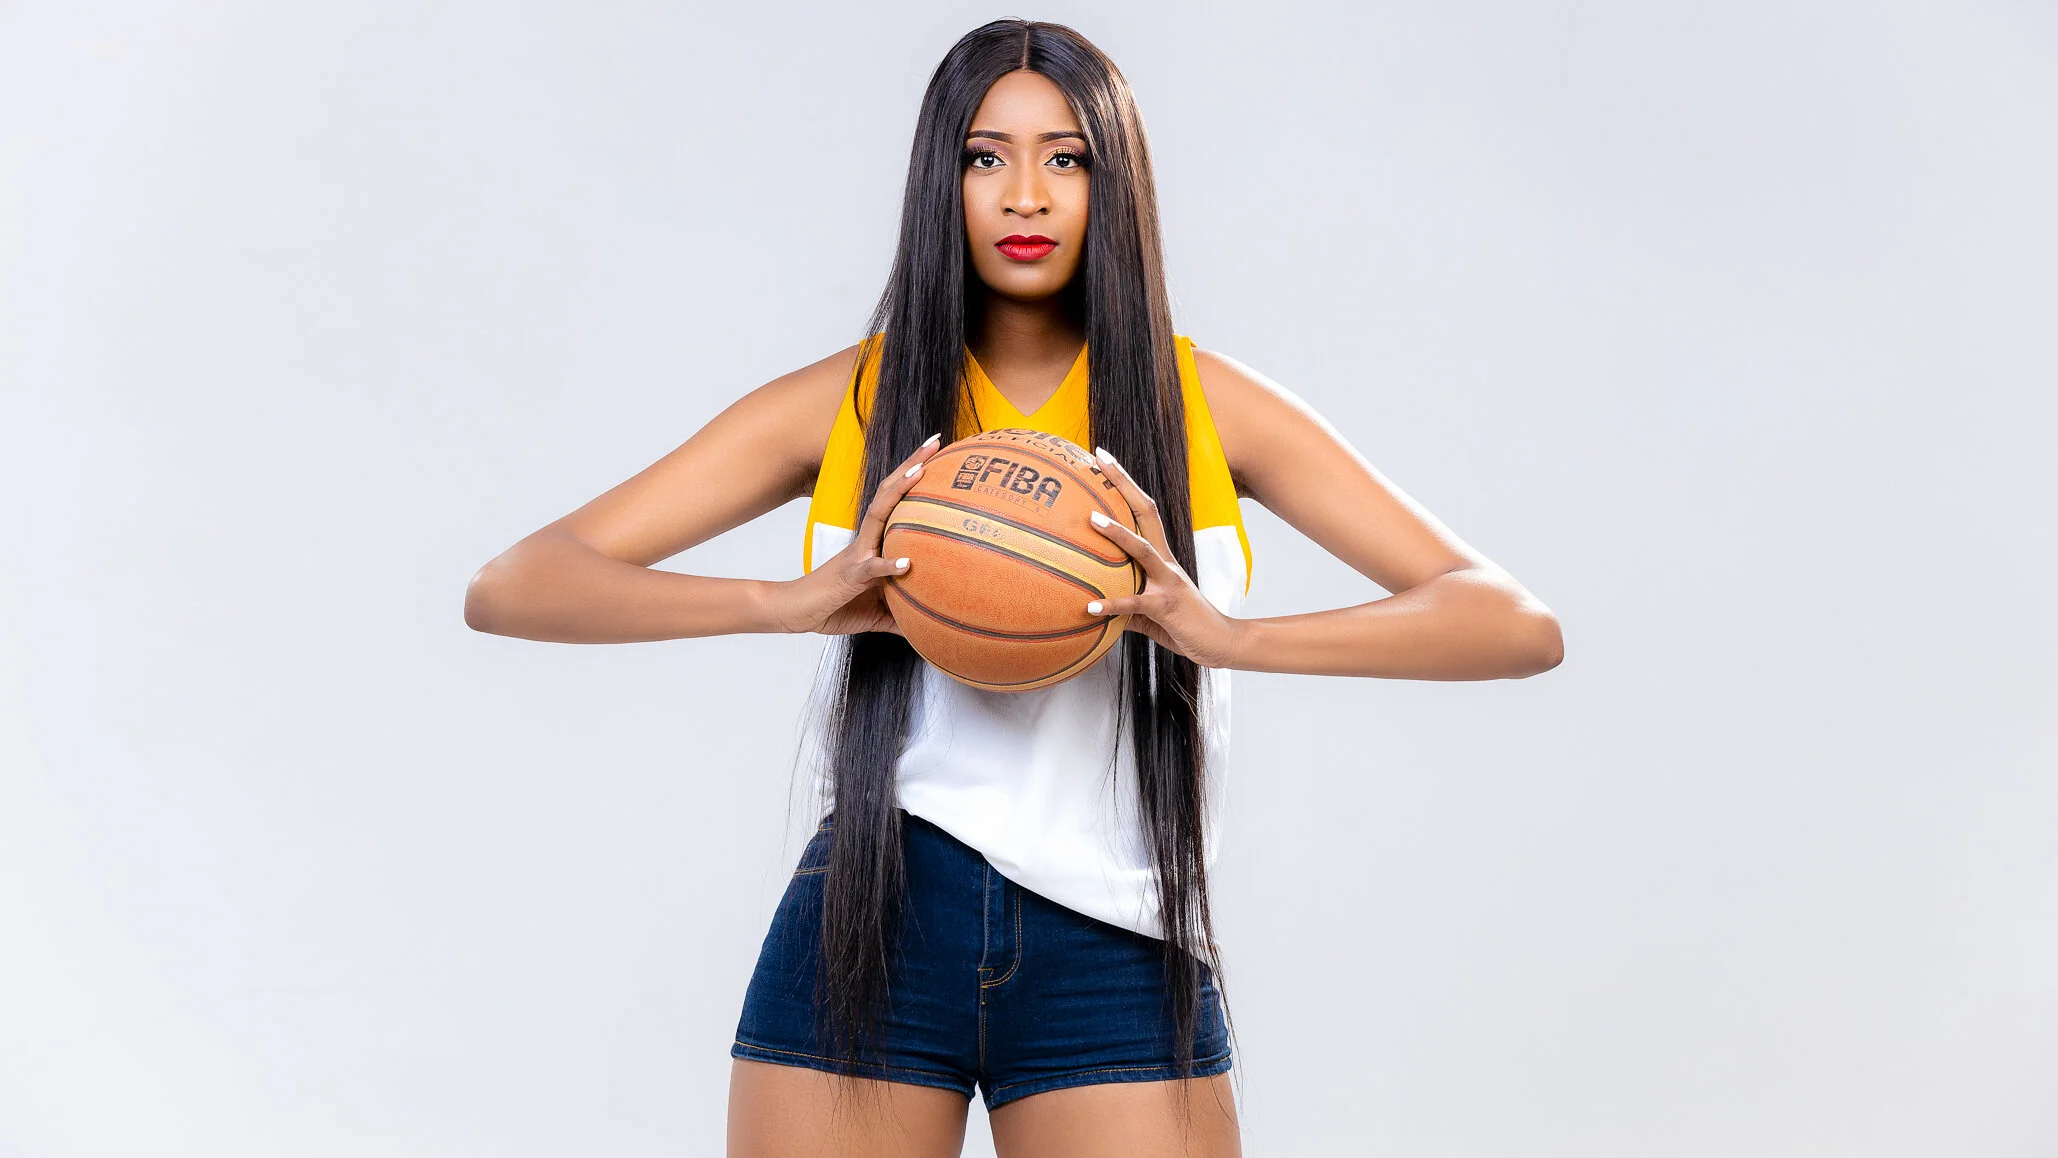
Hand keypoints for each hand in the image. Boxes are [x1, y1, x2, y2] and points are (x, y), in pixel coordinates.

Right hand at [770, 434, 941, 634]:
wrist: (797, 614)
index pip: (897, 500)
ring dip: (899, 491)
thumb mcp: (879, 611)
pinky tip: (907, 562)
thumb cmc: (835, 606)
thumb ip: (903, 612)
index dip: (914, 474)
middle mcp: (867, 539)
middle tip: (936, 440)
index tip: (940, 452)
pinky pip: (871, 567)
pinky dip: (888, 563)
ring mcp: (858, 554)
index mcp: (875, 541)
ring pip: (880, 514)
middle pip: (890, 492)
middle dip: (912, 464)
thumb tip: (929, 626)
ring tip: (921, 470)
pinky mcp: (850, 575)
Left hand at [1084, 447, 1247, 668]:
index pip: (1143, 511)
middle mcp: (1166, 561)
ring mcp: (1168, 581)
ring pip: (1143, 549)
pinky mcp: (1167, 606)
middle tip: (1100, 459)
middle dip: (1123, 483)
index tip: (1104, 459)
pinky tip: (1090, 607)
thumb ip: (1123, 603)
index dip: (1125, 484)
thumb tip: (1090, 604)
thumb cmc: (1184, 624)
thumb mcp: (1149, 610)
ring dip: (1117, 533)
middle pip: (1146, 512)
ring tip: (1091, 519)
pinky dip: (1112, 604)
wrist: (1220, 643)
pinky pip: (1135, 603)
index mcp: (1162, 557)